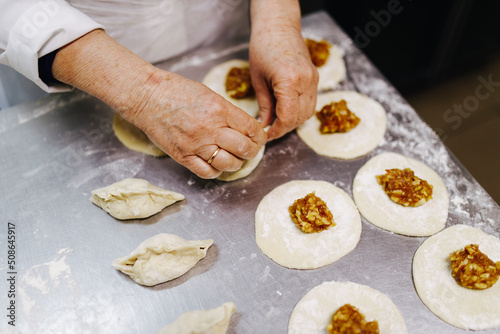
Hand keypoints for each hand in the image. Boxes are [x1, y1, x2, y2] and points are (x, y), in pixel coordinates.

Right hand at [125, 72, 267, 178]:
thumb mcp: (209, 94)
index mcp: (220, 109)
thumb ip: (228, 112)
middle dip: (252, 151)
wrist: (147, 97)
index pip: (252, 129)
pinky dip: (217, 171)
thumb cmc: (177, 91)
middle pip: (244, 148)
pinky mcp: (183, 156)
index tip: (259, 138)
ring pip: (229, 163)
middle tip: (250, 150)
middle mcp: (211, 128)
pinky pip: (207, 172)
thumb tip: (246, 128)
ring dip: (237, 163)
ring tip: (235, 158)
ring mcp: (196, 144)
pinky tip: (218, 164)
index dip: (260, 136)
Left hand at [249, 1, 317, 140]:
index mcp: (289, 81)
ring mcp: (313, 79)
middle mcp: (306, 81)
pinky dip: (299, 110)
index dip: (277, 130)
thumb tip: (265, 124)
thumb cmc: (263, 47)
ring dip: (293, 121)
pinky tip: (285, 110)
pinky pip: (310, 102)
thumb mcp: (258, 79)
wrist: (278, 25)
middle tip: (269, 131)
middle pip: (300, 117)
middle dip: (285, 128)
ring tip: (277, 122)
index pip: (288, 117)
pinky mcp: (314, 77)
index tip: (267, 134)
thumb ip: (264, 105)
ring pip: (308, 112)